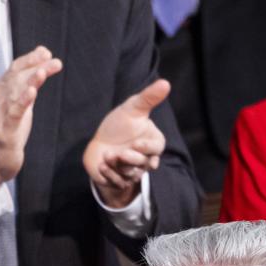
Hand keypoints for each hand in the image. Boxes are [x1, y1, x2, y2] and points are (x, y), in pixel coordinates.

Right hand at [0, 47, 62, 188]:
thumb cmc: (9, 128)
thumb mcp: (21, 101)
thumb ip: (31, 79)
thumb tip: (44, 55)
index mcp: (2, 90)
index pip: (15, 68)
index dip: (30, 59)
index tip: (46, 52)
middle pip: (17, 77)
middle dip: (35, 67)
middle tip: (55, 61)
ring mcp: (1, 114)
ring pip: (15, 93)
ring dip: (30, 81)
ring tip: (43, 71)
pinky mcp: (5, 131)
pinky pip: (14, 113)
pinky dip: (23, 101)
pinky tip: (32, 93)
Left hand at [83, 78, 169, 209]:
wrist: (99, 142)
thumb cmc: (119, 124)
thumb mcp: (133, 108)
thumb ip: (149, 97)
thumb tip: (166, 83)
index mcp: (153, 142)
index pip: (158, 148)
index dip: (147, 148)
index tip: (136, 143)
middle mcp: (146, 159)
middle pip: (145, 164)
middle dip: (131, 159)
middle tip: (120, 153)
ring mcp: (134, 171)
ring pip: (132, 174)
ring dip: (118, 166)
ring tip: (108, 156)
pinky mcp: (121, 181)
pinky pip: (119, 182)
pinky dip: (109, 174)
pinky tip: (102, 164)